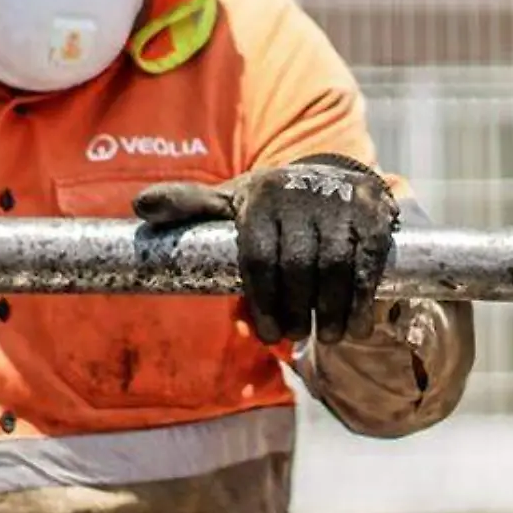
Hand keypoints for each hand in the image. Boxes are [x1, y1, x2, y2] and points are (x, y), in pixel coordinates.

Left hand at [134, 154, 399, 345]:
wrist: (333, 175)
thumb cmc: (271, 204)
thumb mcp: (230, 201)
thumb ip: (188, 206)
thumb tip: (140, 206)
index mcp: (261, 195)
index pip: (258, 256)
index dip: (264, 301)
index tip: (268, 333)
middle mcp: (301, 194)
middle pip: (297, 265)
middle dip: (295, 310)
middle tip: (294, 337)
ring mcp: (340, 203)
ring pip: (334, 266)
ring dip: (329, 310)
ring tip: (325, 338)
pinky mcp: (373, 214)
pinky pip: (367, 263)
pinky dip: (360, 299)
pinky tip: (354, 326)